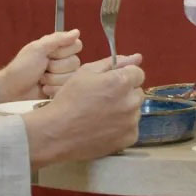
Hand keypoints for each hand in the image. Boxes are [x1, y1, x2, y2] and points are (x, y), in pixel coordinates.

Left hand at [0, 30, 82, 103]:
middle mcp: (63, 61)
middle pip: (75, 63)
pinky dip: (52, 90)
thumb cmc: (21, 68)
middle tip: (42, 68)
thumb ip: (58, 39)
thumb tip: (77, 32)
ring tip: (41, 79)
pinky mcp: (61, 90)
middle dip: (55, 67)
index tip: (50, 54)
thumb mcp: (37, 49)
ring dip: (52, 79)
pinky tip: (43, 89)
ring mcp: (63, 77)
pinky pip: (66, 90)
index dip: (64, 51)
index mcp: (58, 48)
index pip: (77, 45)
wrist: (11, 90)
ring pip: (71, 78)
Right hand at [24, 54, 146, 166]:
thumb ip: (113, 63)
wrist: (57, 132)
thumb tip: (136, 57)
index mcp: (122, 82)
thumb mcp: (86, 73)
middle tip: (104, 99)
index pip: (138, 73)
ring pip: (134, 110)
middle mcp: (131, 101)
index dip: (124, 76)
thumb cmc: (69, 99)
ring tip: (102, 115)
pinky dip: (122, 127)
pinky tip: (104, 127)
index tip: (110, 83)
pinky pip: (131, 128)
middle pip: (137, 92)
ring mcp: (132, 122)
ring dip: (124, 110)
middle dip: (125, 93)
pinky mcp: (129, 138)